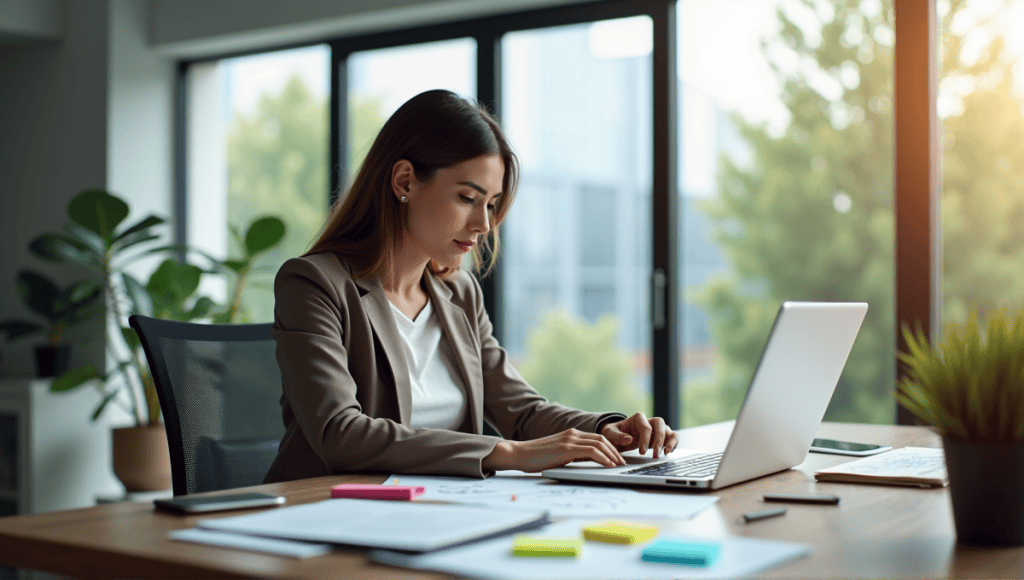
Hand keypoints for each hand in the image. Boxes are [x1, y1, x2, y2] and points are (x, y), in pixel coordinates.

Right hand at [482, 428, 625, 471]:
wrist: (518, 454)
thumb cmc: (536, 457)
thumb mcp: (559, 454)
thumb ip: (573, 454)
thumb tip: (588, 461)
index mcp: (571, 434)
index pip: (597, 438)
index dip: (610, 448)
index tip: (617, 459)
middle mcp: (572, 434)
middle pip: (602, 439)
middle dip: (615, 451)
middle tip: (622, 463)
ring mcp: (569, 440)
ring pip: (599, 444)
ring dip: (612, 455)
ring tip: (618, 465)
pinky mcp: (566, 448)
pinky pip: (591, 451)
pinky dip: (602, 457)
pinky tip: (608, 465)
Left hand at [600, 412, 677, 458]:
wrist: (616, 437)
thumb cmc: (614, 433)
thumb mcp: (610, 434)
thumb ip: (617, 436)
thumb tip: (629, 439)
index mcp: (638, 418)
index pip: (646, 427)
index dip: (645, 439)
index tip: (641, 452)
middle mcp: (649, 421)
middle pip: (660, 425)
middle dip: (659, 440)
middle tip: (654, 454)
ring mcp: (656, 429)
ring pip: (669, 430)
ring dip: (670, 441)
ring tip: (666, 453)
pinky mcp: (660, 437)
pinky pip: (672, 438)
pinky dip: (673, 444)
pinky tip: (668, 452)